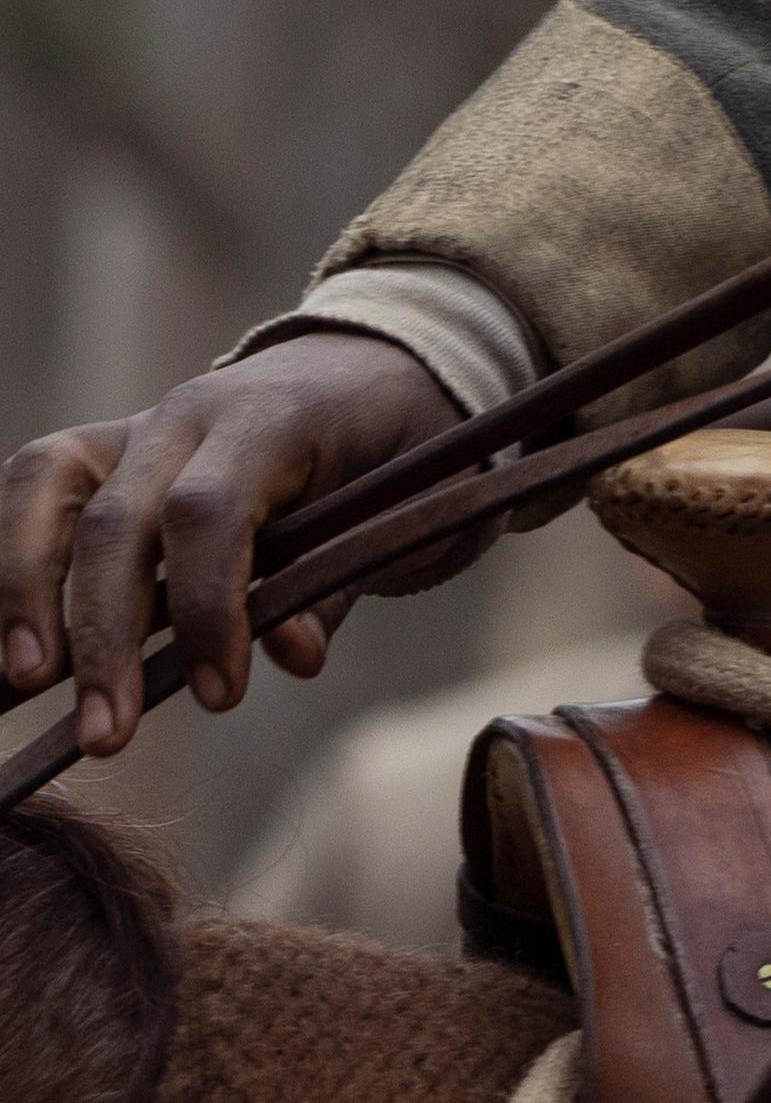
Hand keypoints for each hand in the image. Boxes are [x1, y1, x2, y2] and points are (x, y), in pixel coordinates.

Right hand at [0, 330, 455, 754]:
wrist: (370, 368)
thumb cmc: (391, 451)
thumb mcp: (399, 510)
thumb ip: (336, 584)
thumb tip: (291, 657)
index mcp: (272, 419)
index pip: (210, 510)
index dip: (205, 605)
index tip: (220, 694)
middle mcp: (188, 414)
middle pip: (114, 517)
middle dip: (101, 634)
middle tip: (107, 734)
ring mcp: (133, 427)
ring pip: (41, 489)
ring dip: (22, 591)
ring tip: (23, 683)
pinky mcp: (96, 451)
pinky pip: (30, 491)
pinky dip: (11, 561)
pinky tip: (16, 638)